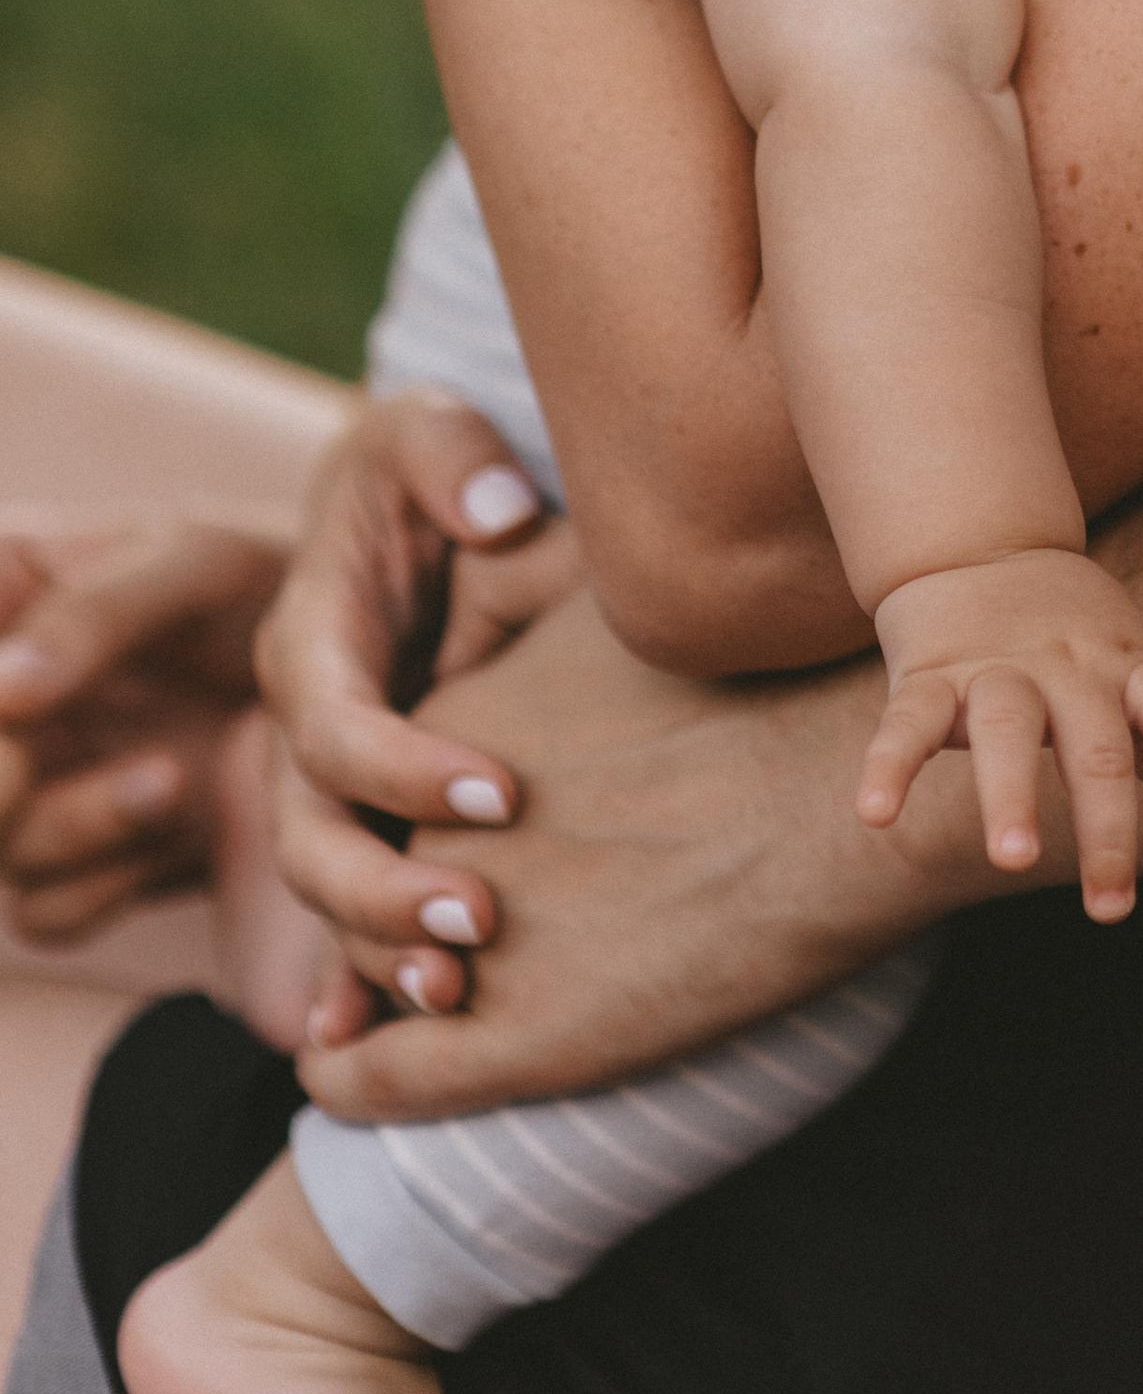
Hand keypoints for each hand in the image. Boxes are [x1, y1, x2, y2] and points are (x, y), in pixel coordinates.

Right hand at [0, 521, 280, 941]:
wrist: (354, 670)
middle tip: (25, 767)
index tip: (16, 690)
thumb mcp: (195, 566)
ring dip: (70, 826)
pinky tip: (183, 820)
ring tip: (170, 777)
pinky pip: (47, 910)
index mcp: (11, 599)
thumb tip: (4, 688)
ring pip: (1, 848)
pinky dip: (101, 883)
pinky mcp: (84, 865)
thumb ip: (95, 615)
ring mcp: (36, 789)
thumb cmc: (264, 586)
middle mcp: (6, 704)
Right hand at [255, 393, 554, 1018]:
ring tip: (459, 998)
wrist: (417, 513)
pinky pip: (344, 915)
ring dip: (380, 954)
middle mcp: (302, 728)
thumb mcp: (426, 434)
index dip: (403, 767)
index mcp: (311, 641)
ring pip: (326, 892)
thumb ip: (451, 457)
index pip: (333, 726)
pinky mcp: (363, 820)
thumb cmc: (428, 469)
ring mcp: (325, 787)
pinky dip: (360, 981)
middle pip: (309, 836)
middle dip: (380, 893)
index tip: (503, 794)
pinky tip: (405, 1045)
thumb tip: (497, 511)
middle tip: (479, 925)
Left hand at [294, 590, 957, 1122]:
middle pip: (364, 884)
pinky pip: (372, 1074)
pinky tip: (339, 1075)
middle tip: (419, 944)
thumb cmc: (767, 692)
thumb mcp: (623, 619)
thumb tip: (521, 578)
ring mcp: (467, 933)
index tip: (435, 859)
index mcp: (451, 730)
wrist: (843, 790)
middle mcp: (432, 827)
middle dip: (381, 917)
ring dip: (370, 1000)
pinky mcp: (511, 1035)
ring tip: (389, 1016)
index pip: (379, 799)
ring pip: (365, 980)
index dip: (402, 835)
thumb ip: (546, 620)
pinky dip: (346, 1078)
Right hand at [866, 547, 1142, 921]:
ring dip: (1009, 794)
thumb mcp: (1125, 673)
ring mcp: (995, 668)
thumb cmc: (1068, 635)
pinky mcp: (929, 673)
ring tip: (1015, 860)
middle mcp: (1066, 668)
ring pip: (1006, 727)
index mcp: (1123, 669)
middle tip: (1111, 907)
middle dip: (1106, 827)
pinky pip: (907, 720)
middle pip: (1095, 746)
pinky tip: (875, 815)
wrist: (975, 544)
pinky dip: (889, 765)